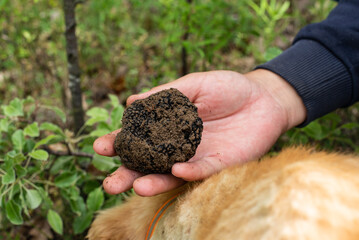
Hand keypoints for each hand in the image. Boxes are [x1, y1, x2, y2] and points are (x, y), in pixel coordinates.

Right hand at [93, 70, 305, 195]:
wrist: (263, 98)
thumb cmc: (227, 88)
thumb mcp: (193, 84)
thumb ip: (165, 93)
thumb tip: (130, 99)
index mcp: (168, 127)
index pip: (138, 138)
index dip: (119, 143)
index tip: (101, 147)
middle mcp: (178, 147)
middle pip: (149, 165)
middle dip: (128, 174)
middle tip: (110, 184)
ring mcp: (197, 158)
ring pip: (171, 175)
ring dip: (154, 182)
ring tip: (136, 186)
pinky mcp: (219, 165)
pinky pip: (201, 171)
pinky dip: (188, 173)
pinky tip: (176, 171)